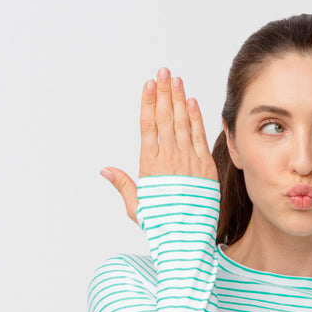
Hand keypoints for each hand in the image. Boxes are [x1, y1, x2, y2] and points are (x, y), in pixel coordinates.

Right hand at [100, 68, 217, 224]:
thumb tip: (105, 169)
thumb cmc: (159, 226)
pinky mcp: (206, 169)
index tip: (149, 84)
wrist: (187, 239)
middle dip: (164, 93)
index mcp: (150, 167)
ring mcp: (189, 163)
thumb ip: (123, 185)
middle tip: (164, 72)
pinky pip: (199, 138)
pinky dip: (196, 118)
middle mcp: (169, 160)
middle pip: (166, 119)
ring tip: (176, 80)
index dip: (149, 103)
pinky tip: (192, 102)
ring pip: (183, 124)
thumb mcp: (136, 208)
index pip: (148, 127)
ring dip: (179, 100)